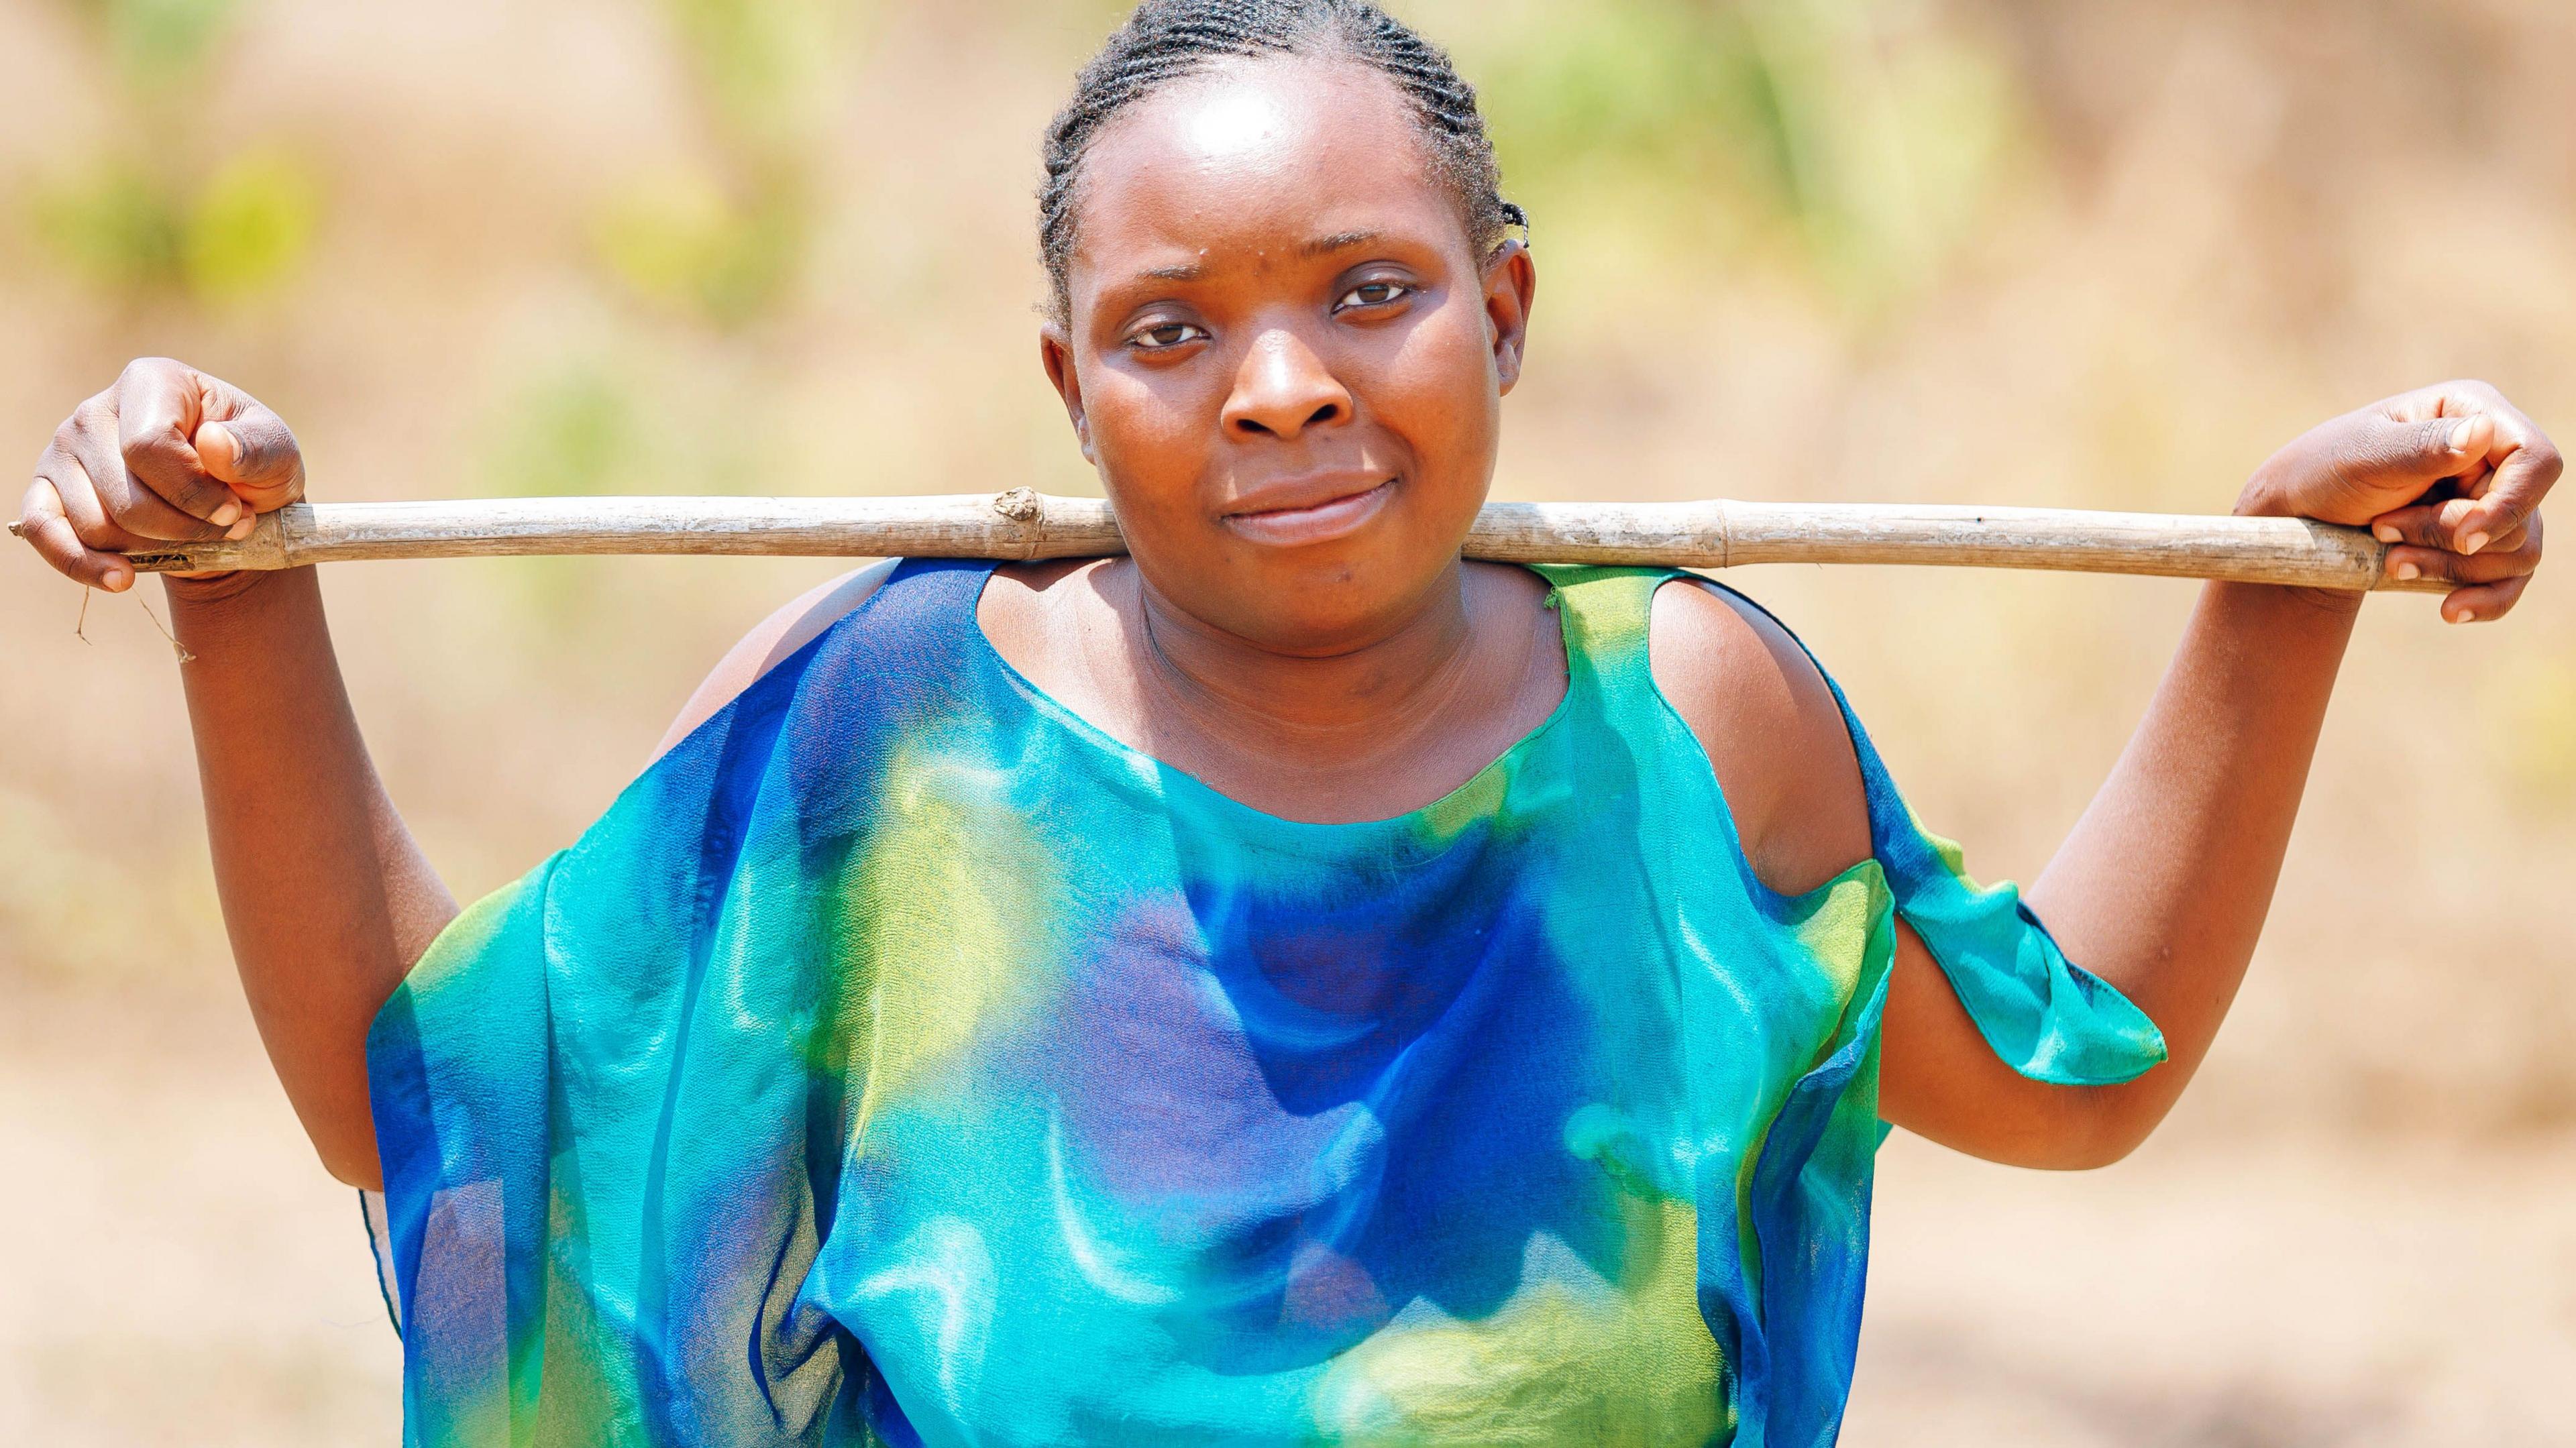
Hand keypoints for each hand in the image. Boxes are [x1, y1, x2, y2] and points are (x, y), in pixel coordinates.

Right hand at [18, 357, 305, 595]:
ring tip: (193, 536)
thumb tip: (214, 446)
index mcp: (151, 382)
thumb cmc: (251, 465)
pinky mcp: (46, 489)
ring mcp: (64, 450)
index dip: (195, 494)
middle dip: (183, 528)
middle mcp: (96, 411)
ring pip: (96, 525)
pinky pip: (43, 531)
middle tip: (225, 529)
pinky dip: (82, 564)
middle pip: (125, 495)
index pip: (149, 446)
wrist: (227, 498)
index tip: (236, 512)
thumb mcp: (277, 453)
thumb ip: (256, 449)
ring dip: (153, 546)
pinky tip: (121, 579)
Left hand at [2239, 380, 2554, 622]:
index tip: (2464, 538)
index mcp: (2472, 412)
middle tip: (2384, 531)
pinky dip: (2485, 600)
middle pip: (2521, 516)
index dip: (2509, 505)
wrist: (2299, 521)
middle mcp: (2493, 454)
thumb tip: (2481, 432)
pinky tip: (2449, 611)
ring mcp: (2493, 500)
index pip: (2536, 461)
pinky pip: (2511, 580)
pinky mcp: (2483, 543)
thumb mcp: (2362, 456)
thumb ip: (2421, 447)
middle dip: (2450, 538)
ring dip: (2451, 567)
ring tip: (2392, 561)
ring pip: (2518, 553)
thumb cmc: (2323, 473)